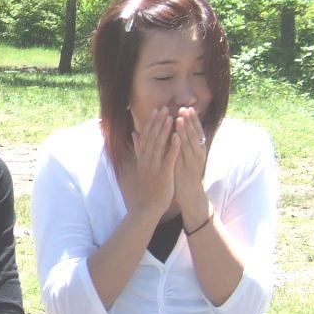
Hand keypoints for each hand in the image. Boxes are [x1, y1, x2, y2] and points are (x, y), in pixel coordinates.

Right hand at [118, 106, 177, 220]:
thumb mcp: (141, 164)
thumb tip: (135, 132)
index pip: (146, 136)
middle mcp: (147, 159)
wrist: (148, 205)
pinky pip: (168, 158)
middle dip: (159, 122)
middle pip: (152, 137)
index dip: (151, 122)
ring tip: (171, 117)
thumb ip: (138, 148)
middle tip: (165, 108)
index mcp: (143, 156)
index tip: (157, 110)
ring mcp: (154, 166)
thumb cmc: (147, 185)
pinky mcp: (163, 174)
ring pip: (159, 145)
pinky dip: (173, 147)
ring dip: (165, 130)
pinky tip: (178, 137)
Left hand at [172, 107, 212, 227]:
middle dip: (190, 120)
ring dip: (186, 130)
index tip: (187, 107)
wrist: (190, 194)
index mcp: (198, 149)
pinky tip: (177, 137)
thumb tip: (179, 129)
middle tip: (185, 108)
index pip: (196, 131)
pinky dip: (181, 145)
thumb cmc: (185, 174)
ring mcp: (195, 161)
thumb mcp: (184, 156)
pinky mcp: (189, 169)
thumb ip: (183, 143)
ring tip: (180, 118)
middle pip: (195, 134)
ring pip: (191, 143)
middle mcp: (199, 153)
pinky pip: (185, 155)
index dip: (192, 119)